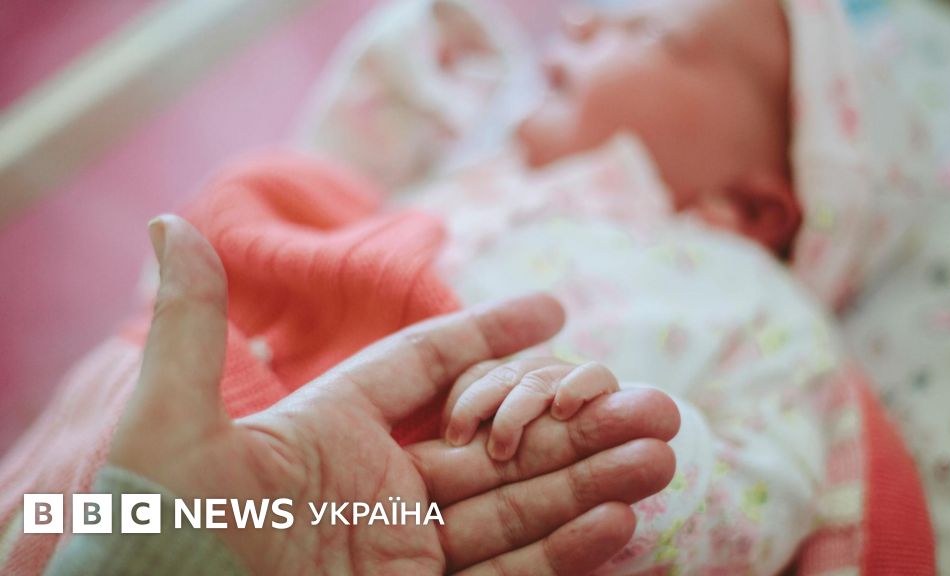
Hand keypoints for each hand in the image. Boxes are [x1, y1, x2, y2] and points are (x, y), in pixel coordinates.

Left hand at [110, 215, 677, 574]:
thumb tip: (168, 221)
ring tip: (660, 455)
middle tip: (652, 402)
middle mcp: (379, 486)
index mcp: (333, 430)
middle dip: (577, 423)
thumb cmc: (153, 534)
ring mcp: (402, 551)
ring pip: (516, 506)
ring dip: (590, 483)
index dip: (490, 334)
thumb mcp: (169, 427)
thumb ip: (192, 328)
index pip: (429, 367)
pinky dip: (561, 555)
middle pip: (497, 441)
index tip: (552, 308)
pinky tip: (617, 522)